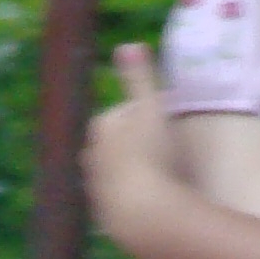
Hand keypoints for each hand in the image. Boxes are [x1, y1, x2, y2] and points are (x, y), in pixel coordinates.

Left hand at [85, 41, 183, 252]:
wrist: (143, 212)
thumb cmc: (151, 154)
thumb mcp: (150, 107)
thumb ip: (139, 77)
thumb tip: (127, 44)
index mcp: (101, 127)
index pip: (128, 111)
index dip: (151, 114)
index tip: (168, 121)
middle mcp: (90, 156)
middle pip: (121, 140)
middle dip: (139, 139)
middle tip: (166, 147)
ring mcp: (95, 186)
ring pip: (120, 167)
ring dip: (137, 166)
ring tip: (161, 173)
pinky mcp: (104, 214)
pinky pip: (122, 195)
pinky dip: (134, 192)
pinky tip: (152, 196)